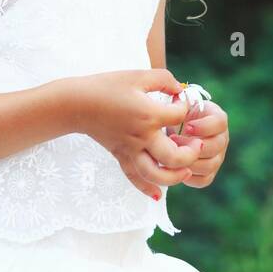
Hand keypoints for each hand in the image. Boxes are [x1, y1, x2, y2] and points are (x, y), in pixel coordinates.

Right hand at [72, 69, 201, 199]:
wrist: (76, 104)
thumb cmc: (107, 86)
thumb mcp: (138, 75)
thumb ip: (163, 79)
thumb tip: (180, 89)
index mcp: (149, 114)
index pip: (179, 117)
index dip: (185, 107)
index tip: (179, 100)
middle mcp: (142, 136)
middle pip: (175, 156)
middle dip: (191, 153)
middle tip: (196, 145)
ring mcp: (130, 149)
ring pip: (156, 175)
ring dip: (175, 177)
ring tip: (186, 170)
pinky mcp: (120, 156)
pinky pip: (134, 178)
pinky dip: (147, 189)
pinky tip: (157, 196)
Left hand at [165, 99, 228, 186]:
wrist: (175, 131)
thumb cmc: (176, 115)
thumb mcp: (179, 105)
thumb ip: (180, 103)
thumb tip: (176, 100)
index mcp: (218, 119)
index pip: (220, 122)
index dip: (204, 126)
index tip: (187, 127)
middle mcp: (223, 138)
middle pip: (216, 146)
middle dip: (193, 146)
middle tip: (173, 142)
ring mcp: (218, 157)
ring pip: (210, 165)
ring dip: (189, 162)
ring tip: (172, 155)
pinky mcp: (210, 173)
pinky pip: (204, 180)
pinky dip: (190, 177)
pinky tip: (176, 168)